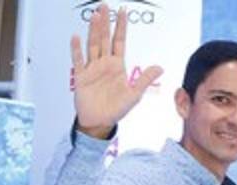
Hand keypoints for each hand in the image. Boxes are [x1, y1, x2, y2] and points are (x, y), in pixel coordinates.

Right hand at [70, 4, 162, 136]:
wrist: (100, 122)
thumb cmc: (117, 109)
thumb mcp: (134, 94)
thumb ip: (144, 79)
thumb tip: (160, 67)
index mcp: (117, 66)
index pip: (119, 41)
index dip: (121, 26)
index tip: (122, 11)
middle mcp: (104, 64)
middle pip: (104, 38)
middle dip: (105, 22)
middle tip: (104, 5)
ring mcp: (92, 68)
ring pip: (92, 45)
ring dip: (93, 30)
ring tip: (95, 15)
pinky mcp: (81, 76)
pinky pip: (78, 60)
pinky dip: (77, 49)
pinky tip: (76, 37)